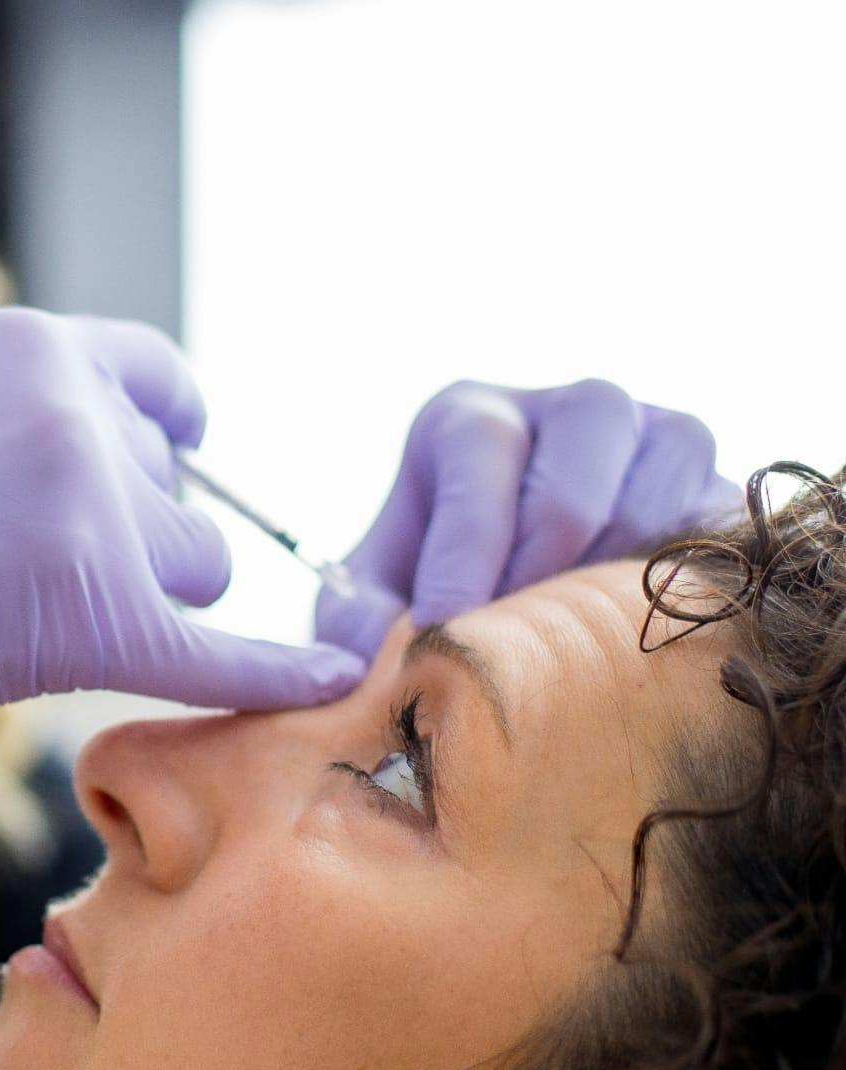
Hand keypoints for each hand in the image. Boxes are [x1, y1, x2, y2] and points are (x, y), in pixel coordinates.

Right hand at [0, 309, 364, 760]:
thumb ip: (23, 416)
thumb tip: (102, 464)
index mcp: (38, 346)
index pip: (165, 390)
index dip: (162, 445)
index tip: (159, 476)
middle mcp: (82, 416)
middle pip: (182, 496)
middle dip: (137, 538)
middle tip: (31, 576)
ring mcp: (90, 512)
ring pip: (194, 566)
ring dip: (141, 597)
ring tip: (19, 617)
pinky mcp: (89, 616)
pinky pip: (220, 647)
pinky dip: (282, 668)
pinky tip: (342, 675)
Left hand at [316, 379, 741, 658]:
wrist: (523, 595)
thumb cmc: (433, 588)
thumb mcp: (371, 598)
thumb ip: (350, 622)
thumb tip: (364, 660)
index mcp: (473, 418)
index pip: (481, 454)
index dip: (463, 553)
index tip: (440, 632)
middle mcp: (572, 409)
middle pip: (572, 488)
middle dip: (533, 583)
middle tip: (509, 650)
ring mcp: (657, 438)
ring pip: (656, 507)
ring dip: (606, 595)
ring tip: (567, 647)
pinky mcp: (716, 486)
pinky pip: (719, 533)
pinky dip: (680, 590)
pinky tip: (636, 638)